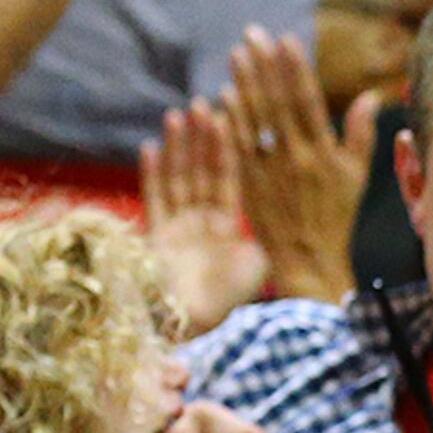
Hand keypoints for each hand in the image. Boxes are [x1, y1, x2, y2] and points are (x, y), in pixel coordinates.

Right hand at [144, 101, 271, 336]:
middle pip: (201, 171)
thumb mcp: (256, 261)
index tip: (230, 114)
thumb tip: (283, 206)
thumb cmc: (230, 301)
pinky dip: (152, 173)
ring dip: (177, 147)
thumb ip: (263, 228)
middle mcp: (200, 222)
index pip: (228, 176)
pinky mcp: (156, 237)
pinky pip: (155, 199)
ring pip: (177, 179)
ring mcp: (176, 228)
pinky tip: (149, 146)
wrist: (199, 330)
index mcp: (226, 225)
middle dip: (201, 138)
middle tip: (202, 103)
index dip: (228, 146)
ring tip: (177, 114)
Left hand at [225, 26, 375, 306]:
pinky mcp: (248, 187)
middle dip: (263, 67)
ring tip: (236, 56)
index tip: (286, 39)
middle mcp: (295, 159)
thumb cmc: (337, 218)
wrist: (310, 264)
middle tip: (251, 35)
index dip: (296, 69)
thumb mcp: (358, 177)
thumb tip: (370, 95)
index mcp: (323, 153)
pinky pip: (236, 150)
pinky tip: (221, 98)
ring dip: (243, 86)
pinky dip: (229, 123)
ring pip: (254, 122)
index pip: (307, 102)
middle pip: (276, 105)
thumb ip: (360, 134)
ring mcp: (268, 173)